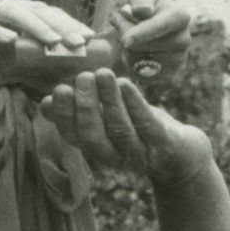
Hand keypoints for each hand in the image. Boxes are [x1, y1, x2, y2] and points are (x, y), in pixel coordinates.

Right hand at [0, 0, 93, 95]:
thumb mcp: (14, 72)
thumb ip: (40, 72)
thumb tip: (71, 81)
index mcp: (15, 14)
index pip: (48, 15)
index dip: (70, 24)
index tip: (91, 39)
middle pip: (36, 10)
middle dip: (60, 25)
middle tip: (80, 42)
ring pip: (12, 12)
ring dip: (35, 26)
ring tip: (54, 42)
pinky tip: (11, 41)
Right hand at [40, 68, 211, 186]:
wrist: (183, 156)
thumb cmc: (139, 132)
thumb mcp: (108, 123)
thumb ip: (79, 114)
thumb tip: (45, 102)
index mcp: (99, 150)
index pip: (75, 137)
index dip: (64, 116)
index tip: (57, 90)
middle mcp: (117, 157)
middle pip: (95, 137)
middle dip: (86, 107)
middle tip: (81, 78)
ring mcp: (142, 153)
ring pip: (120, 129)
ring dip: (109, 101)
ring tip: (101, 74)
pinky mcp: (165, 144)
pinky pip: (147, 124)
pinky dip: (135, 104)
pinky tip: (126, 83)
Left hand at [113, 0, 190, 83]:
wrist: (146, 29)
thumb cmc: (143, 9)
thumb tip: (144, 11)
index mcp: (180, 16)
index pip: (161, 26)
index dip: (143, 34)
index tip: (126, 41)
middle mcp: (184, 39)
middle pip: (147, 47)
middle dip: (126, 38)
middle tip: (120, 26)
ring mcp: (178, 59)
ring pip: (142, 62)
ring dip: (126, 51)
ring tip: (129, 39)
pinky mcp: (168, 75)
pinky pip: (142, 75)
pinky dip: (131, 65)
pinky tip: (133, 53)